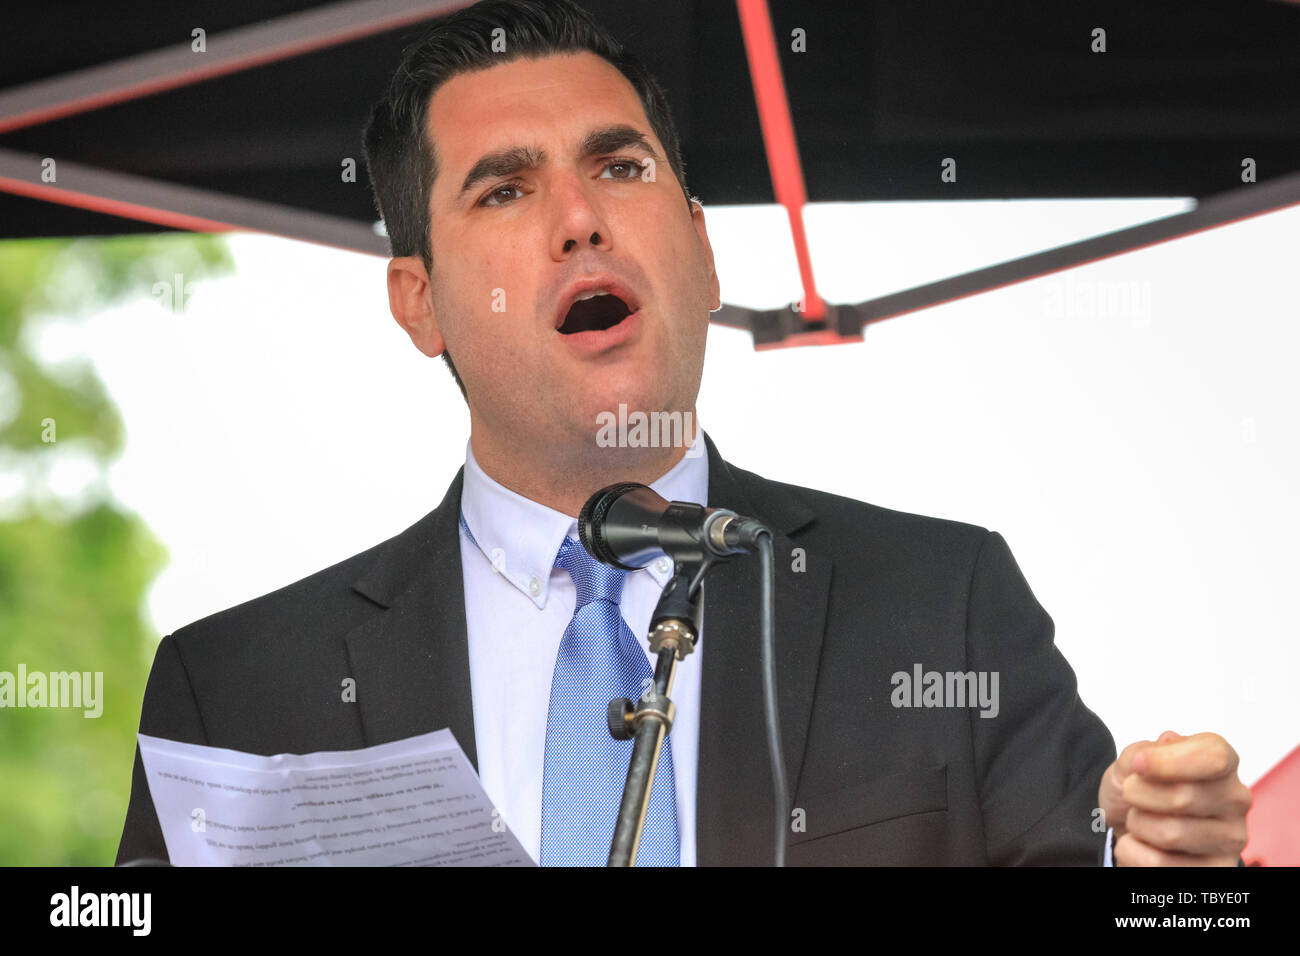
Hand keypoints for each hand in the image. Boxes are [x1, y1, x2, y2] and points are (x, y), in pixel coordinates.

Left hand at [1097, 730, 1251, 865]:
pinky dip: (1132, 851)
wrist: (1126, 824)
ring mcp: (1231, 839)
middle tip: (1132, 794)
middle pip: (1183, 797)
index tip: (1138, 764)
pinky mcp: (1215, 870)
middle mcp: (1235, 801)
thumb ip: (1145, 750)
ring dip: (1136, 825)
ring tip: (1140, 820)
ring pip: (1170, 834)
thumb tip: (1166, 743)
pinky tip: (1142, 843)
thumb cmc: (1139, 788)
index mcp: (1222, 765)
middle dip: (1138, 794)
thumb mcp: (1132, 761)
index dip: (1169, 760)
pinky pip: (1158, 864)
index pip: (1214, 757)